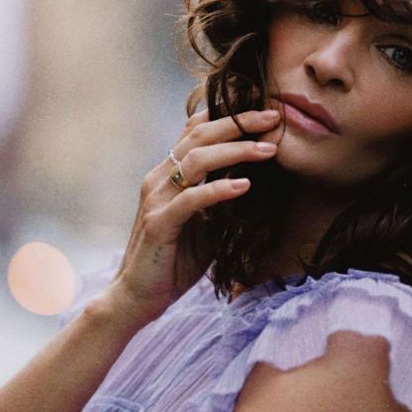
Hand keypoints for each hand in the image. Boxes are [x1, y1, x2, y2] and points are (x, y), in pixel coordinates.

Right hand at [104, 107, 281, 325]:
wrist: (139, 297)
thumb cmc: (175, 260)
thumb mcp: (207, 223)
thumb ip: (222, 199)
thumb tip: (257, 178)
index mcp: (169, 174)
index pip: (196, 132)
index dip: (229, 117)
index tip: (265, 114)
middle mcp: (160, 179)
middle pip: (198, 137)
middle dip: (238, 123)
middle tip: (272, 118)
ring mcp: (156, 200)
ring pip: (195, 161)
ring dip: (235, 151)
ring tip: (267, 150)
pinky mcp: (159, 224)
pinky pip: (191, 200)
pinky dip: (219, 190)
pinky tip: (244, 185)